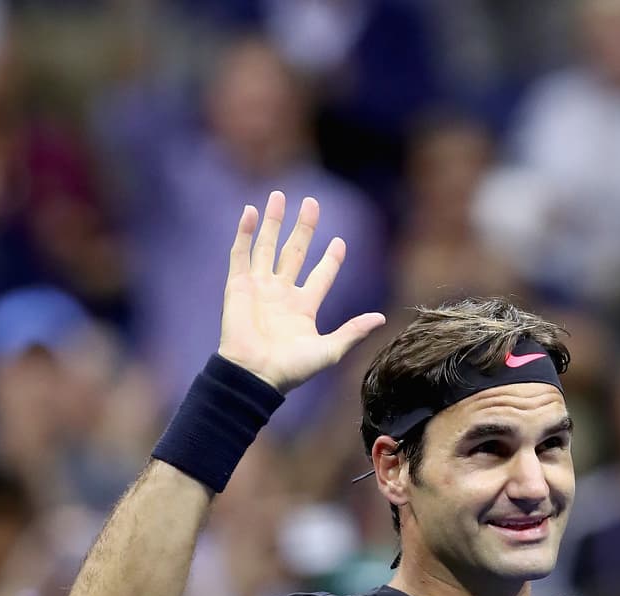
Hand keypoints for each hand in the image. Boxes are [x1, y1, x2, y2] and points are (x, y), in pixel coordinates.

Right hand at [217, 191, 385, 391]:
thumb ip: (353, 331)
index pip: (320, 276)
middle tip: (312, 203)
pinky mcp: (238, 287)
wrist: (256, 375)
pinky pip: (241, 254)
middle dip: (303, 227)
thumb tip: (381, 318)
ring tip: (278, 197)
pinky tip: (249, 212)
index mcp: (303, 308)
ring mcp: (259, 288)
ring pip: (267, 246)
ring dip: (271, 222)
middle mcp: (281, 294)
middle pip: (294, 251)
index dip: (330, 260)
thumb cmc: (291, 369)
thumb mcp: (330, 350)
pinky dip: (244, 233)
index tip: (339, 242)